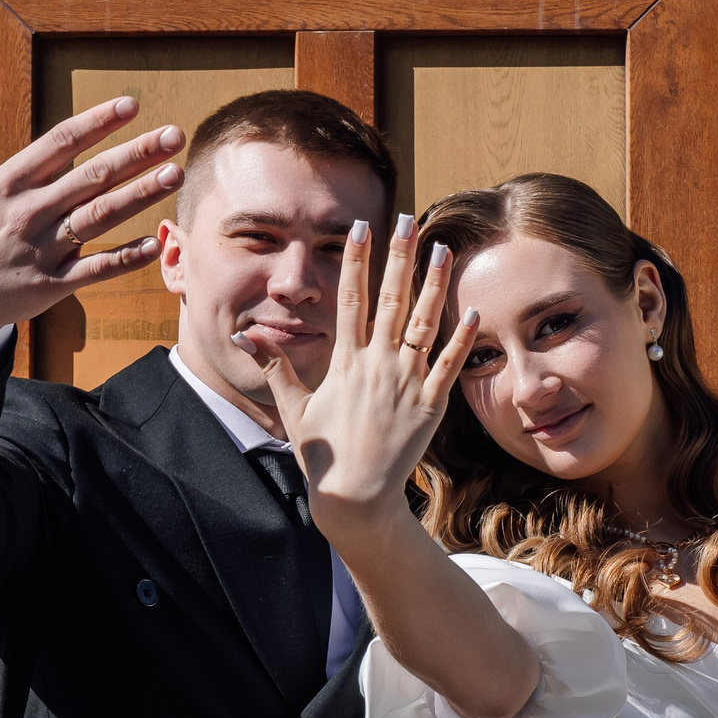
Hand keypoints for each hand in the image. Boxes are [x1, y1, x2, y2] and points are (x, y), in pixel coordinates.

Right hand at [0, 78, 186, 334]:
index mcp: (8, 183)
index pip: (59, 143)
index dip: (97, 122)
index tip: (131, 105)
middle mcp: (29, 213)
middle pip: (91, 177)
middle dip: (136, 154)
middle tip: (174, 135)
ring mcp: (44, 250)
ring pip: (100, 217)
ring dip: (141, 195)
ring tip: (175, 174)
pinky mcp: (53, 284)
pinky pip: (96, 269)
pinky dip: (126, 257)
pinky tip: (156, 241)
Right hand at [237, 213, 478, 540]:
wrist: (357, 497)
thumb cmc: (324, 455)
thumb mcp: (295, 408)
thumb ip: (277, 366)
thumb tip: (248, 334)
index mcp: (345, 363)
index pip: (351, 299)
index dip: (356, 261)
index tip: (361, 228)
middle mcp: (378, 366)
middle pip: (391, 300)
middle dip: (399, 257)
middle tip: (407, 220)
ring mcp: (407, 384)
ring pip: (425, 324)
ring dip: (435, 285)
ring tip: (443, 248)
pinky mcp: (431, 406)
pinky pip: (449, 365)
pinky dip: (460, 338)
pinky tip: (470, 310)